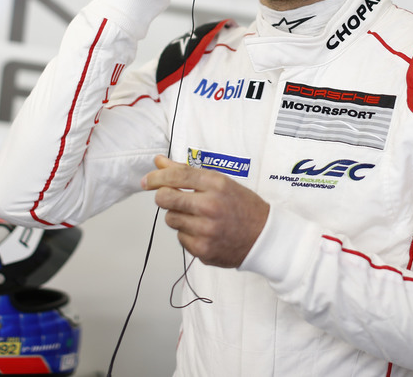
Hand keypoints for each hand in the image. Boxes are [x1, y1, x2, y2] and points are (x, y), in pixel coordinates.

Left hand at [141, 155, 268, 267]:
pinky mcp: (203, 249)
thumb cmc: (243, 207)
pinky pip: (180, 238)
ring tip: (197, 216)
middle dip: (163, 196)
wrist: (264, 237)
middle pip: (166, 198)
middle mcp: (210, 206)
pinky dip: (187, 234)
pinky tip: (203, 231)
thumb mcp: (220, 183)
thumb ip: (187, 172)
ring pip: (170, 219)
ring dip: (177, 216)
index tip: (147, 181)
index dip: (157, 177)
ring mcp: (206, 230)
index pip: (177, 175)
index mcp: (216, 185)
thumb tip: (159, 162)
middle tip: (170, 198)